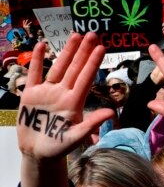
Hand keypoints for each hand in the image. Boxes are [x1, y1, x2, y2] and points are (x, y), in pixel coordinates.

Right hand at [16, 34, 113, 160]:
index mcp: (75, 102)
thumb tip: (111, 113)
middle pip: (75, 68)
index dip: (93, 63)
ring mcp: (47, 92)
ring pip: (58, 67)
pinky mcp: (30, 95)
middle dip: (83, 51)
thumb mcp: (76, 137)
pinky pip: (35, 74)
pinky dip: (38, 60)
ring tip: (74, 35)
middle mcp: (63, 93)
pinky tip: (43, 45)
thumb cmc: (59, 147)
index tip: (101, 47)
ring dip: (66, 51)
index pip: (86, 78)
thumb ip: (91, 124)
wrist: (37, 153)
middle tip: (92, 33)